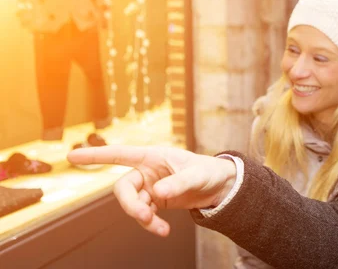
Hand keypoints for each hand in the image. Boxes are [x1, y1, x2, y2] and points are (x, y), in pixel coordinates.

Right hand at [67, 145, 236, 236]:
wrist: (218, 187)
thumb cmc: (208, 172)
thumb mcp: (197, 175)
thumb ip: (178, 183)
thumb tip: (158, 192)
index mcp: (153, 156)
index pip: (120, 153)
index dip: (96, 155)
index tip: (73, 156)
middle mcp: (147, 171)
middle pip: (123, 187)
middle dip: (130, 204)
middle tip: (144, 215)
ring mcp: (149, 187)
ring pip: (132, 204)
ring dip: (142, 218)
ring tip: (160, 228)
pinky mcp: (155, 201)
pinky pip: (144, 214)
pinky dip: (150, 224)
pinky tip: (162, 230)